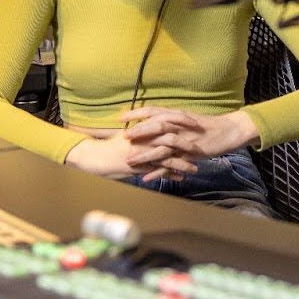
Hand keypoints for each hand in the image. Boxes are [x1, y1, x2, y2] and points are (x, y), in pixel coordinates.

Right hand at [64, 132, 197, 182]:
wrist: (95, 157)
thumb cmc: (112, 146)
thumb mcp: (129, 135)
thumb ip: (143, 132)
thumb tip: (155, 128)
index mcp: (143, 127)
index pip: (167, 120)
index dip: (183, 121)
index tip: (197, 123)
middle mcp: (144, 138)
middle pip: (172, 137)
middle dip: (189, 142)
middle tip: (203, 146)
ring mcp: (142, 152)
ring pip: (168, 156)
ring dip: (183, 163)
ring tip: (196, 168)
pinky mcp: (139, 166)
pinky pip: (158, 170)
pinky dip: (170, 174)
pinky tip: (181, 179)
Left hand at [116, 107, 259, 159]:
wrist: (227, 131)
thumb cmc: (206, 125)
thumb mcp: (186, 118)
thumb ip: (170, 119)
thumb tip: (152, 120)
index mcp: (176, 115)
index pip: (153, 111)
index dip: (136, 114)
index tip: (120, 118)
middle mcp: (178, 126)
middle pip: (155, 127)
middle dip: (138, 132)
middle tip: (123, 138)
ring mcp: (184, 141)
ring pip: (161, 147)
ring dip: (144, 155)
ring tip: (129, 162)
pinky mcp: (189, 154)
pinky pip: (171, 164)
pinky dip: (158, 171)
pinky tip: (146, 178)